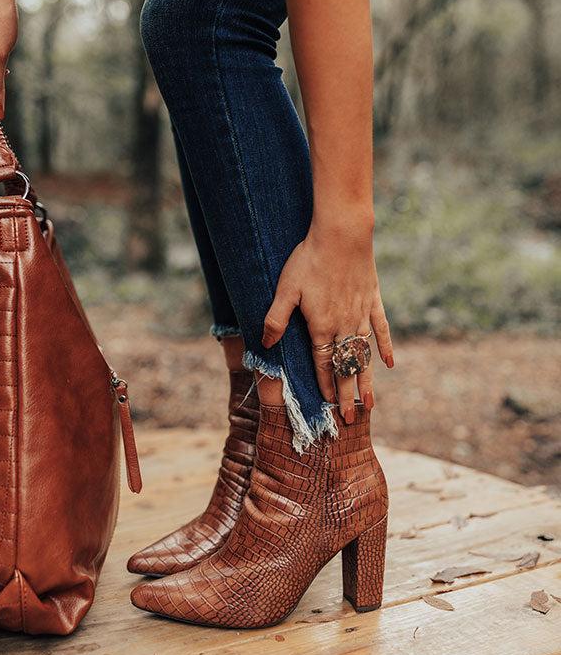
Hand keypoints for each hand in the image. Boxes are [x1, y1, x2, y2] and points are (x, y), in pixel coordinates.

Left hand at [262, 222, 393, 421]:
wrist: (342, 235)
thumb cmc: (309, 260)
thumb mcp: (286, 289)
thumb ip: (276, 318)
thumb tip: (265, 343)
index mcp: (322, 327)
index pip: (323, 364)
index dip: (325, 386)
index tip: (330, 407)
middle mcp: (344, 326)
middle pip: (345, 367)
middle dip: (347, 395)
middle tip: (352, 420)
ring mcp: (361, 315)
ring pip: (364, 355)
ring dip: (366, 380)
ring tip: (371, 403)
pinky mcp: (373, 301)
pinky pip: (381, 329)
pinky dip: (384, 347)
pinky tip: (388, 363)